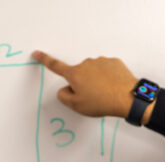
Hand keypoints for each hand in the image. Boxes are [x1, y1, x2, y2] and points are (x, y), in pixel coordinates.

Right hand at [33, 50, 152, 122]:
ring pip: (94, 72)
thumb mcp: (77, 106)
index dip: (44, 60)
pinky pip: (106, 70)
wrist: (127, 98)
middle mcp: (86, 64)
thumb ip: (64, 97)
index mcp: (74, 74)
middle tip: (92, 97)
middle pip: (79, 75)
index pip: (55, 66)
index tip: (37, 53)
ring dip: (97, 81)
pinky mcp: (113, 62)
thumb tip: (64, 89)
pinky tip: (113, 87)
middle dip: (82, 84)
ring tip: (105, 93)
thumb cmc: (102, 102)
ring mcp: (100, 61)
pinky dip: (108, 78)